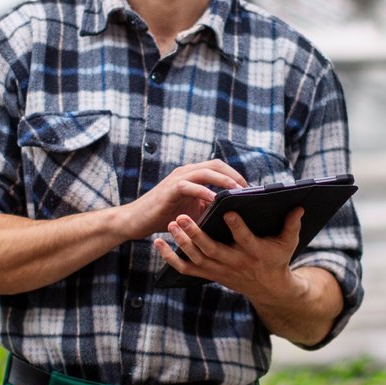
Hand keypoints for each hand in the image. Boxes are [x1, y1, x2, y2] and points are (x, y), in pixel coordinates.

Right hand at [118, 158, 245, 239]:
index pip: (218, 166)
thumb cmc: (165, 216)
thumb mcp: (192, 211)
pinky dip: (204, 191)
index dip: (235, 174)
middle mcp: (186, 172)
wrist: (136, 220)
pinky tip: (214, 200)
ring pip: (205, 171)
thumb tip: (231, 211)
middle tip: (247, 189)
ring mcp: (177, 178)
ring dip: (223, 180)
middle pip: (216, 164)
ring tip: (237, 191)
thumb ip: (208, 206)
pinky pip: (190, 186)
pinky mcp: (170, 189)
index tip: (248, 188)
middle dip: (234, 175)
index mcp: (192, 174)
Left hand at [154, 205, 304, 305]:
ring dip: (182, 243)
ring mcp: (220, 270)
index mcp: (255, 252)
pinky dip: (170, 258)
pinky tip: (158, 243)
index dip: (238, 227)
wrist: (269, 289)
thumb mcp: (288, 243)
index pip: (245, 239)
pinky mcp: (209, 273)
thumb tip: (299, 206)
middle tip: (182, 217)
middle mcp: (235, 262)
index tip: (229, 211)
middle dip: (196, 234)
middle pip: (212, 249)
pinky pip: (186, 268)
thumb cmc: (278, 259)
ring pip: (197, 258)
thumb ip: (292, 225)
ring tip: (171, 225)